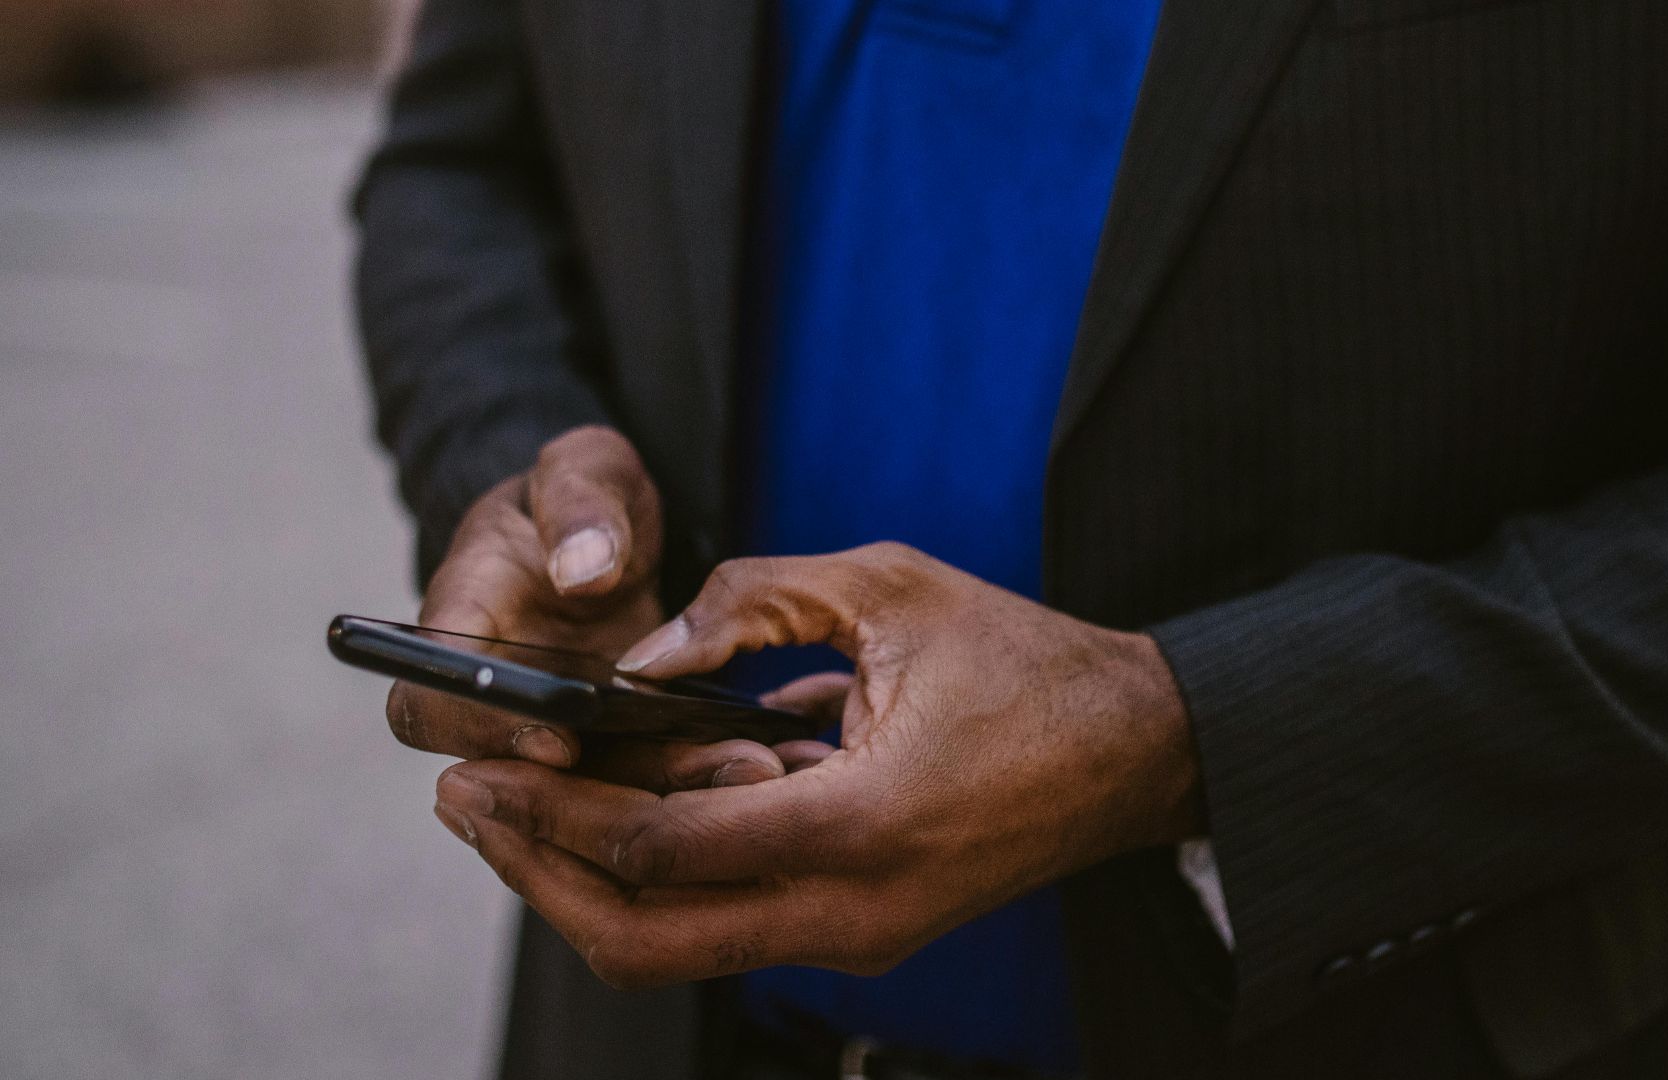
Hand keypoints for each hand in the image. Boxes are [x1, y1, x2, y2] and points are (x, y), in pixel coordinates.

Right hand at [389, 425, 825, 790]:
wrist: (610, 532)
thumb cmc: (582, 495)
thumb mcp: (584, 470)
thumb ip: (580, 505)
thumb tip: (581, 573)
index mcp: (461, 623)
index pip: (430, 701)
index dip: (480, 730)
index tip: (559, 735)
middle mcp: (498, 695)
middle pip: (517, 776)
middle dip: (604, 791)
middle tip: (694, 770)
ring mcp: (554, 730)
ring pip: (592, 792)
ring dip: (666, 791)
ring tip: (753, 770)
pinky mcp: (611, 748)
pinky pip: (642, 779)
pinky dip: (695, 780)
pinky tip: (764, 765)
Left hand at [430, 542, 1201, 986]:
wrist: (1137, 752)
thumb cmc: (1029, 666)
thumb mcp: (890, 588)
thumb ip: (752, 601)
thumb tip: (644, 652)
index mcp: (860, 825)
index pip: (660, 849)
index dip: (552, 812)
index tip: (480, 769)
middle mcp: (851, 912)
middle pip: (644, 939)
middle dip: (538, 874)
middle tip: (471, 805)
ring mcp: (858, 937)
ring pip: (679, 947)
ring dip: (588, 885)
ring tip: (518, 811)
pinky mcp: (862, 932)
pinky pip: (729, 923)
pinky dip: (659, 882)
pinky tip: (618, 812)